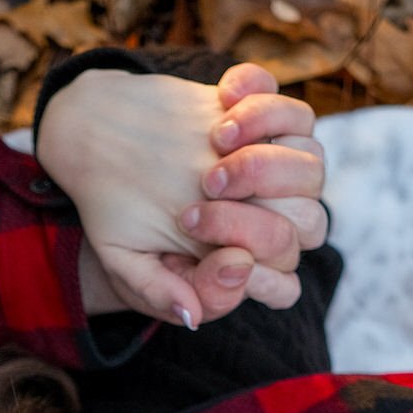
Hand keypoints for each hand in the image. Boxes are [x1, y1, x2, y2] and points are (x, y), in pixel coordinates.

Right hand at [35, 64, 325, 328]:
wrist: (100, 146)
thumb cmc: (116, 215)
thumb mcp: (124, 261)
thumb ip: (157, 292)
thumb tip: (194, 316)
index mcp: (241, 263)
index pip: (281, 281)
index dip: (258, 267)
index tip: (201, 233)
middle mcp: (269, 219)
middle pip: (307, 224)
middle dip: (259, 210)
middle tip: (207, 186)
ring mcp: (274, 169)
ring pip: (312, 165)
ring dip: (268, 154)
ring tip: (216, 139)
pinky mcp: (268, 122)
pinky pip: (295, 113)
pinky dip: (266, 102)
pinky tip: (223, 97)